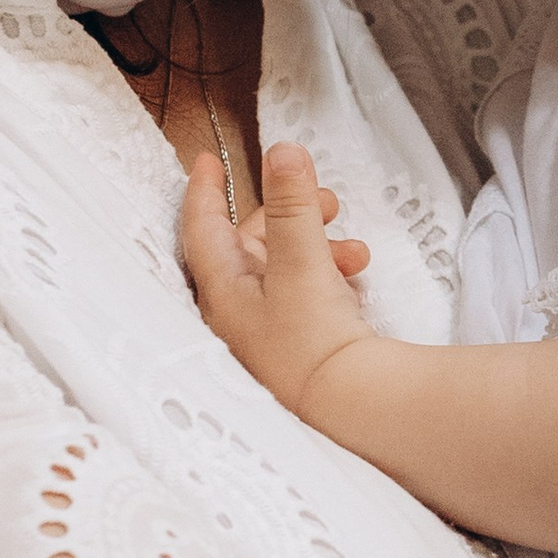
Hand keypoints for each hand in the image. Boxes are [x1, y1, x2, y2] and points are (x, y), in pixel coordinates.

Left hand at [180, 139, 371, 416]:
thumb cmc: (312, 340)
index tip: (207, 161)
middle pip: (251, 245)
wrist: (348, 406)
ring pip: (285, 269)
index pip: (202, 228)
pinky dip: (327, 277)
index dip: (205, 190)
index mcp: (223, 289)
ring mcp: (266, 332)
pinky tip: (353, 279)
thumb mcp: (301, 261)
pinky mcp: (296, 348)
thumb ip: (292, 204)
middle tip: (326, 199)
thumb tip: (281, 150)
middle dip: (290, 214)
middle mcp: (237, 312)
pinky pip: (305, 297)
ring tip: (355, 249)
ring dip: (319, 247)